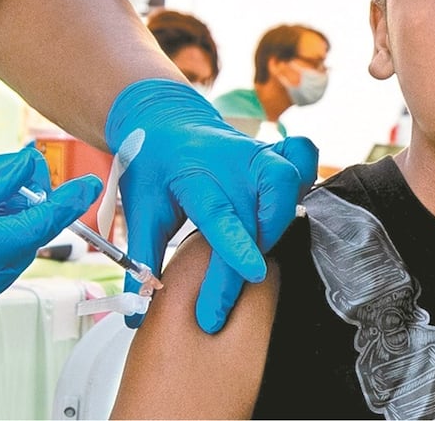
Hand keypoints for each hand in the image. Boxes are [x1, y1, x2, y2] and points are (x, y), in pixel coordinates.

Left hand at [106, 79, 317, 332]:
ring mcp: (255, 154)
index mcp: (194, 177)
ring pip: (287, 184)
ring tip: (256, 249)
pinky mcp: (272, 152)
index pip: (220, 214)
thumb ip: (141, 263)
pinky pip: (302, 162)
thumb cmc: (152, 167)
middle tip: (225, 293)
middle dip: (251, 256)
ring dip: (279, 221)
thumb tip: (133, 315)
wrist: (165, 119)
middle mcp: (231, 163)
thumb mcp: (139, 212)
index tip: (253, 273)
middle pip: (258, 211)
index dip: (238, 245)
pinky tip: (284, 208)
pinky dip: (301, 185)